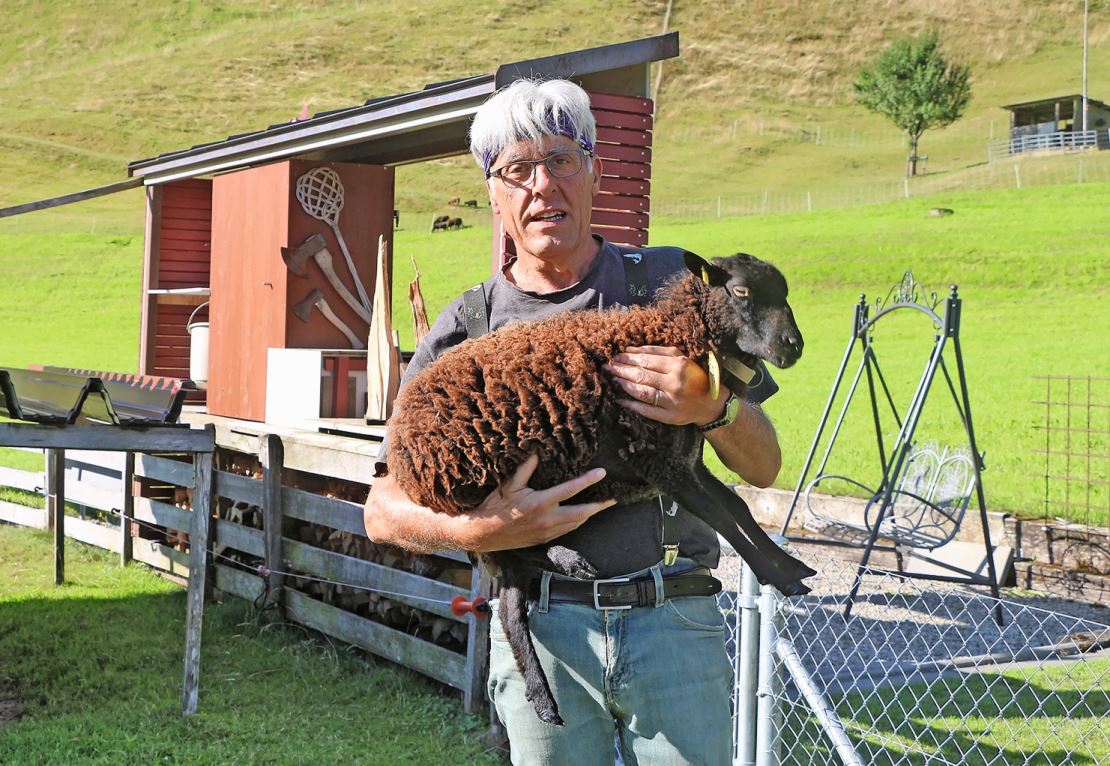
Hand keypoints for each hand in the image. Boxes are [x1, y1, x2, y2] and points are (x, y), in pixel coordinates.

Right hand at [468, 454, 615, 552]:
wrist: (484, 534)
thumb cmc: (496, 507)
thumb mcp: (508, 485)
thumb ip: (525, 469)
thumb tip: (536, 452)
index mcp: (541, 503)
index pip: (571, 489)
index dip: (588, 480)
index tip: (601, 472)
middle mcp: (548, 519)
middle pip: (582, 513)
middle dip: (599, 506)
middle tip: (613, 499)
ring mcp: (547, 532)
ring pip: (576, 523)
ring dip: (589, 515)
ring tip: (600, 506)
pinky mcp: (544, 540)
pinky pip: (566, 530)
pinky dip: (576, 522)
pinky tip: (579, 517)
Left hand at [604, 345, 727, 426]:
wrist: (711, 403)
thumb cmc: (694, 377)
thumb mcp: (682, 358)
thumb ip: (658, 351)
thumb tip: (631, 349)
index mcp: (679, 365)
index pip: (646, 360)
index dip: (628, 358)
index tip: (615, 356)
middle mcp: (675, 383)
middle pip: (641, 375)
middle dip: (621, 370)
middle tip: (607, 367)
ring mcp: (672, 401)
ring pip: (641, 392)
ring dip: (623, 385)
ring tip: (612, 379)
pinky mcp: (670, 417)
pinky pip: (646, 410)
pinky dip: (631, 404)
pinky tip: (619, 399)